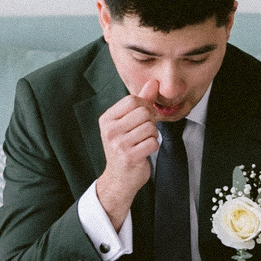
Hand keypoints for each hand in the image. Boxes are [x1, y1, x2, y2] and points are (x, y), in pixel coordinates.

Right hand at [95, 79, 161, 227]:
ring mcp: (118, 144)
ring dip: (152, 135)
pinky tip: (144, 151)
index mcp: (106, 119)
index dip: (144, 106)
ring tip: (142, 143)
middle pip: (144, 112)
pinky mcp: (129, 157)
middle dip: (150, 122)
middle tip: (143, 133)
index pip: (133, 100)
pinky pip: (153, 142)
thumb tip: (153, 82)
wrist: (119, 178)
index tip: (142, 118)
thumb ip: (141, 101)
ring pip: (150, 128)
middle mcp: (109, 130)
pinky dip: (153, 146)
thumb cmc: (125, 147)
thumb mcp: (128, 122)